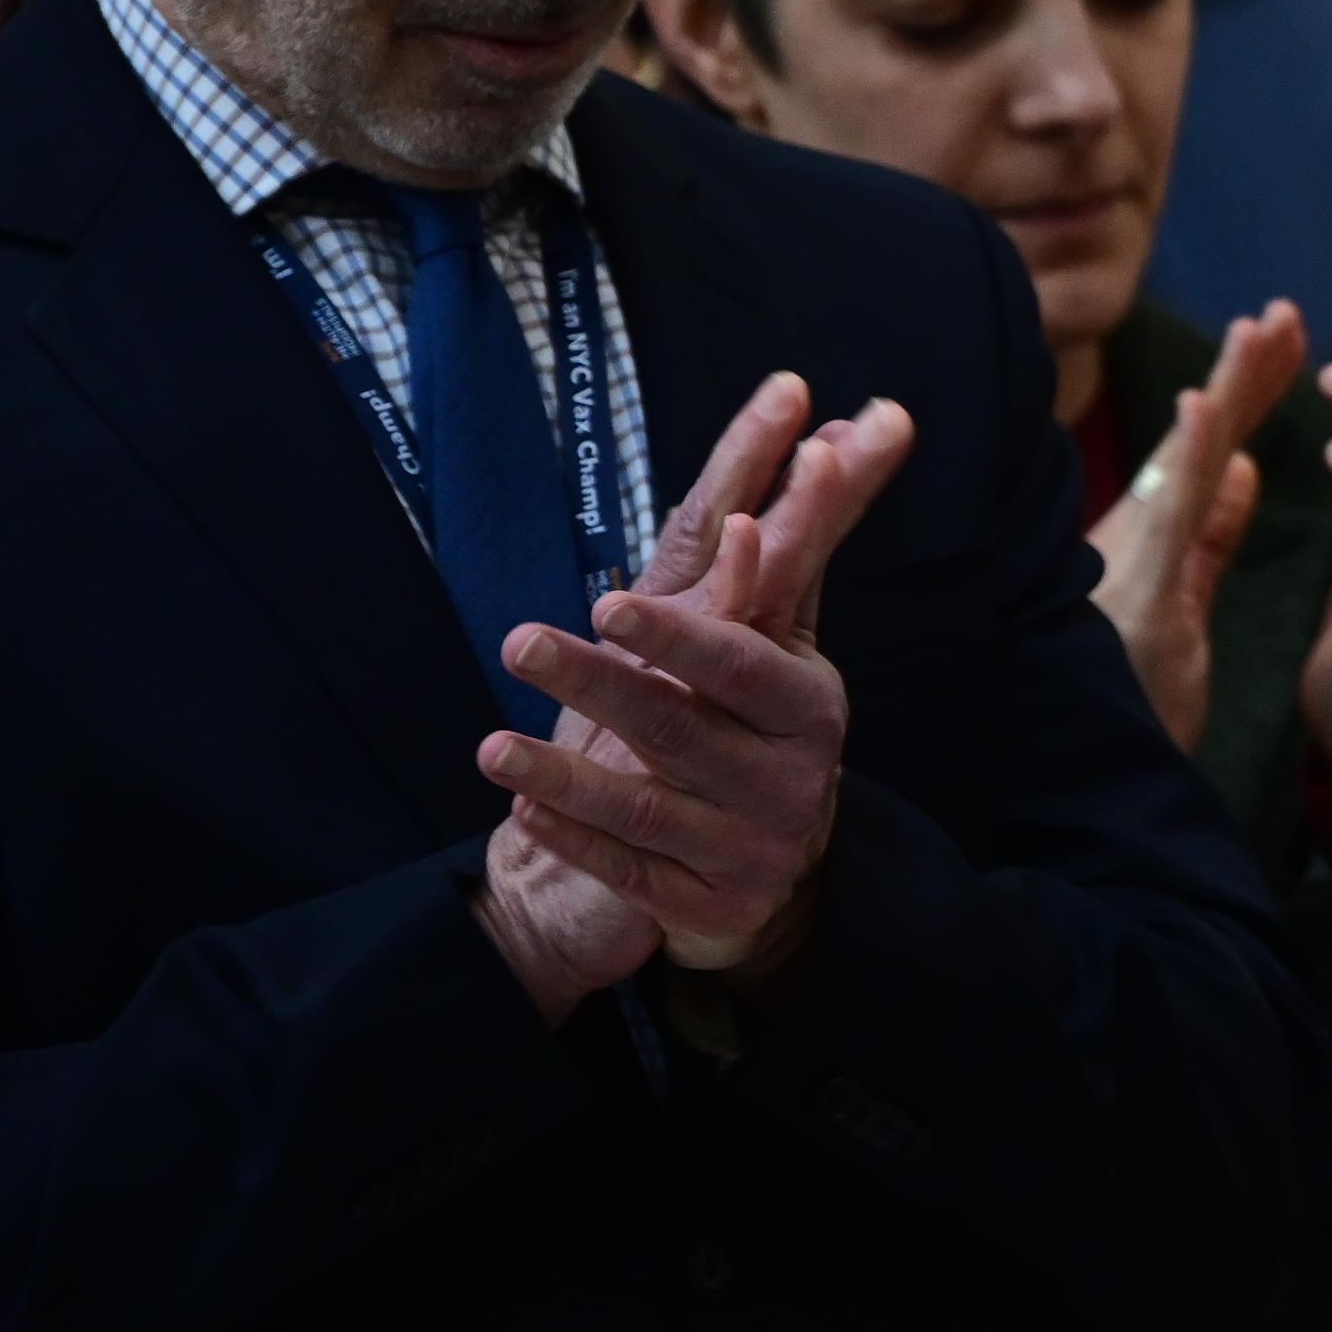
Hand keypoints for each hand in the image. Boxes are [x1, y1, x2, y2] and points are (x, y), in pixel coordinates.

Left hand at [475, 396, 907, 987]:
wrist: (748, 882)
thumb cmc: (752, 730)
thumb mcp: (775, 641)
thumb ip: (800, 542)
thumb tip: (839, 431)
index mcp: (805, 698)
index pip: (755, 646)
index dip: (717, 605)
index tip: (668, 569)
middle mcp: (788, 769)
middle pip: (689, 718)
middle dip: (620, 672)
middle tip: (547, 631)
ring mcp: (744, 840)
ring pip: (649, 800)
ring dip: (567, 771)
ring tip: (493, 744)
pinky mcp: (697, 901)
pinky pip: (626, 866)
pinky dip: (571, 837)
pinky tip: (518, 809)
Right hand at [1086, 302, 1303, 750]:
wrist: (1088, 777)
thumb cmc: (1131, 693)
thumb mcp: (1187, 602)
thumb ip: (1212, 536)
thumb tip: (1243, 465)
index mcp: (1158, 539)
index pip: (1211, 451)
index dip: (1247, 391)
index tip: (1283, 332)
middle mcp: (1140, 538)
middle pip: (1201, 442)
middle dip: (1245, 373)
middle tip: (1283, 308)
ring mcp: (1133, 564)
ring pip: (1186, 465)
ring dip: (1221, 393)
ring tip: (1254, 328)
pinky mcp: (1140, 597)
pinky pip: (1170, 520)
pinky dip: (1186, 459)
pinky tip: (1203, 407)